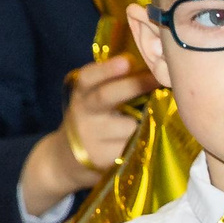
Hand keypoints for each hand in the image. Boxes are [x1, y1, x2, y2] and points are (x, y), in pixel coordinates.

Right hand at [21, 55, 149, 216]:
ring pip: (128, 126)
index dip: (107, 69)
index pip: (88, 77)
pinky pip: (132, 146)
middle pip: (106, 96)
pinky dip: (144, 140)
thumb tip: (151, 66)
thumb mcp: (92, 100)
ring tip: (159, 116)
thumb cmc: (92, 122)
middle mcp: (83, 112)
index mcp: (82, 93)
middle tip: (157, 79)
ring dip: (147, 120)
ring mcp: (90, 137)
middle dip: (133, 86)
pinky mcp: (101, 158)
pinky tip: (150, 138)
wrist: (65, 161)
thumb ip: (112, 85)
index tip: (127, 61)